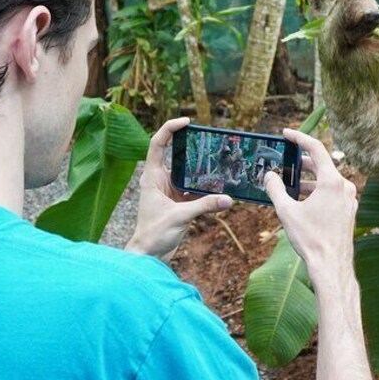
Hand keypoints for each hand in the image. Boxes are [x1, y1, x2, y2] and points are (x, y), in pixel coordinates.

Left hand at [125, 116, 232, 261]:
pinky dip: (207, 187)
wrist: (149, 257)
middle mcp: (160, 180)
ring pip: (188, 172)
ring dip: (202, 167)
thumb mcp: (180, 217)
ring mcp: (170, 191)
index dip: (170, 129)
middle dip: (192, 145)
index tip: (187, 122)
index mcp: (152, 177)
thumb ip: (204, 206)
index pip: (157, 144)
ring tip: (220, 159)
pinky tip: (221, 185)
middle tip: (210, 139)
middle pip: (176, 154)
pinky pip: (195, 189)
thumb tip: (229, 199)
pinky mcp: (179, 202)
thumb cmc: (153, 235)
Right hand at [264, 128, 362, 282]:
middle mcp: (345, 186)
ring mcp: (349, 199)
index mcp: (332, 181)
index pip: (316, 148)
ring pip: (326, 180)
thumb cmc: (311, 239)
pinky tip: (302, 202)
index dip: (299, 138)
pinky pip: (332, 193)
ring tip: (290, 186)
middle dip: (301, 163)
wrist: (331, 267)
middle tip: (284, 163)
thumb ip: (275, 189)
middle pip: (321, 165)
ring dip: (308, 180)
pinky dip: (317, 192)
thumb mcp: (286, 211)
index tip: (286, 133)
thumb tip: (269, 175)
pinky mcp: (349, 211)